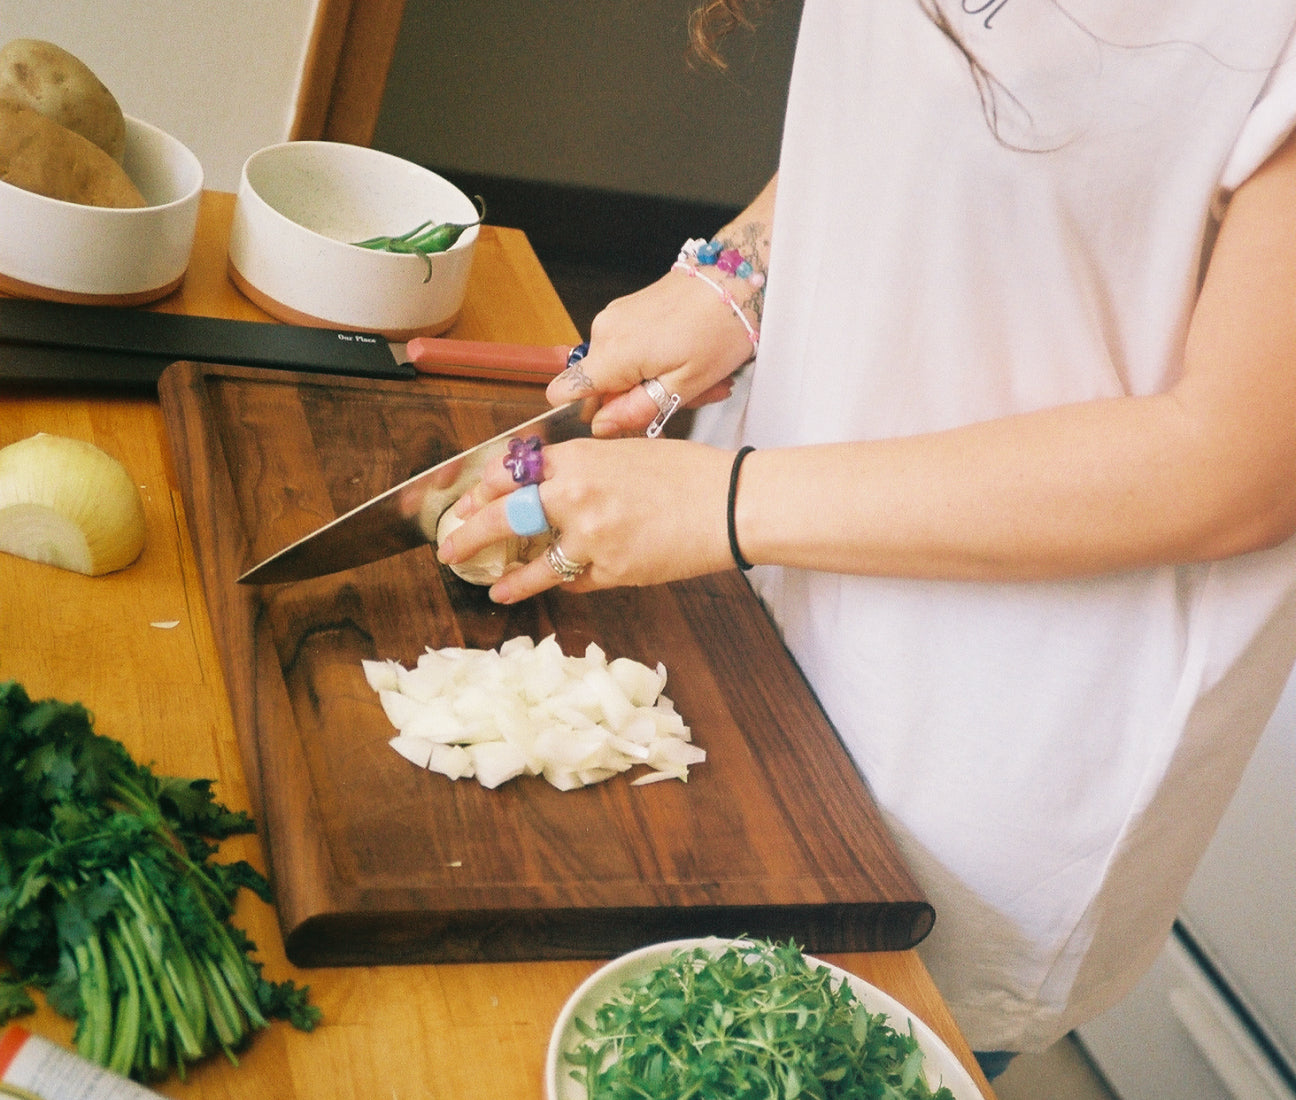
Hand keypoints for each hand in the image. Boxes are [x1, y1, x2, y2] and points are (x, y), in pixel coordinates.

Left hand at [436, 436, 735, 601]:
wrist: (732, 504)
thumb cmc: (688, 473)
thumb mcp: (626, 453)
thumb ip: (582, 467)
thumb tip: (545, 485)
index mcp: (578, 456)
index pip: (510, 472)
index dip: (482, 490)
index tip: (469, 501)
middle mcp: (576, 495)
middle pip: (504, 516)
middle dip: (469, 535)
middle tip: (450, 548)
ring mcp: (592, 538)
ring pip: (534, 565)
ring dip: (509, 579)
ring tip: (492, 586)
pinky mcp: (613, 571)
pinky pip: (576, 580)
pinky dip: (566, 581)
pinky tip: (554, 585)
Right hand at [546, 269, 754, 436]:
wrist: (739, 277)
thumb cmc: (721, 327)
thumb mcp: (685, 384)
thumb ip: (637, 409)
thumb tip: (602, 426)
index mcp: (614, 352)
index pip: (564, 391)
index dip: (590, 413)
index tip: (624, 417)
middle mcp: (605, 331)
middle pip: (602, 387)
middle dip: (639, 400)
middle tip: (686, 398)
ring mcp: (617, 317)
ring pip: (622, 370)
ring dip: (656, 382)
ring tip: (697, 378)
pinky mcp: (630, 311)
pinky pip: (632, 350)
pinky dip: (658, 362)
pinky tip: (690, 360)